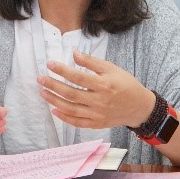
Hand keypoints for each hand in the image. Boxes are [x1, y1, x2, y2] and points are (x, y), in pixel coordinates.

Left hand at [37, 50, 154, 128]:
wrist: (139, 106)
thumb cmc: (126, 84)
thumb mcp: (112, 68)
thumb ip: (92, 62)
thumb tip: (74, 54)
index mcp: (103, 84)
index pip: (78, 77)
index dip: (62, 70)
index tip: (50, 64)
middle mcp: (99, 101)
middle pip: (71, 93)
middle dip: (53, 85)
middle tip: (40, 79)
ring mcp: (97, 114)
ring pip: (71, 109)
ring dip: (54, 101)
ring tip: (43, 93)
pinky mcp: (97, 124)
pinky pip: (77, 122)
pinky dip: (64, 118)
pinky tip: (54, 110)